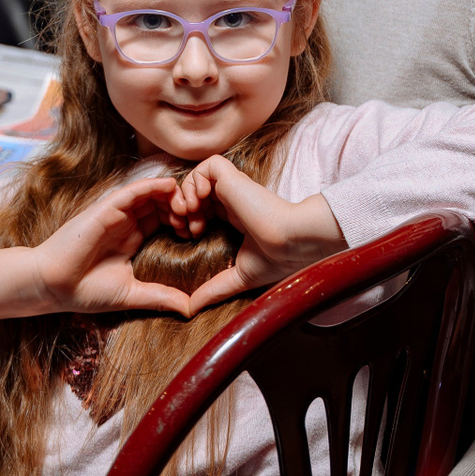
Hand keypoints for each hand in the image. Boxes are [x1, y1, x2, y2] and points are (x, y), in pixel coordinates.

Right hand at [0, 176, 191, 329]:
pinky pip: (133, 190)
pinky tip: (171, 187)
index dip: (185, 221)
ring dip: (174, 195)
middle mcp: (127, 222)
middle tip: (202, 218)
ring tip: (191, 205)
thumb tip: (189, 309)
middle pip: (163, 204)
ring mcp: (117, 214)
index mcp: (133, 238)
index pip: (165, 221)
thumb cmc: (85, 291)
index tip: (203, 231)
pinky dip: (153, 186)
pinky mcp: (106, 208)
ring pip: (152, 193)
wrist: (51, 286)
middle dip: (185, 207)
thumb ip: (159, 297)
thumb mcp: (131, 294)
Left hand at [169, 155, 345, 313]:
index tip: (189, 237)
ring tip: (191, 214)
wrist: (292, 242)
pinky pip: (207, 165)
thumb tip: (189, 309)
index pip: (203, 209)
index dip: (189, 219)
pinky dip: (196, 180)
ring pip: (198, 176)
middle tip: (184, 226)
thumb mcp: (237, 276)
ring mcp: (233, 187)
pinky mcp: (234, 177)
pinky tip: (199, 201)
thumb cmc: (275, 258)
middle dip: (182, 207)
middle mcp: (233, 200)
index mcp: (234, 217)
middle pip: (196, 192)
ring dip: (186, 193)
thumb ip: (213, 289)